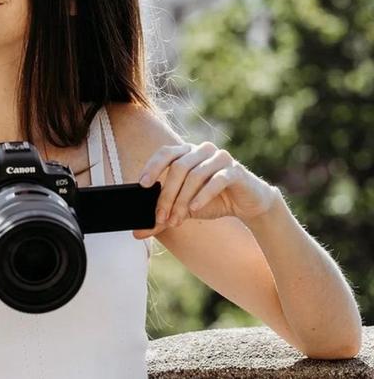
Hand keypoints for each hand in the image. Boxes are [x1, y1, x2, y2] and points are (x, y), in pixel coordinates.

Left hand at [132, 142, 279, 238]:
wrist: (248, 204)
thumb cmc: (213, 201)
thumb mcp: (183, 210)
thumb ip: (162, 218)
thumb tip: (137, 233)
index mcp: (186, 153)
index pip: (165, 153)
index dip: (152, 167)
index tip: (142, 185)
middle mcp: (202, 150)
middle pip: (178, 167)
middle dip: (167, 195)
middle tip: (161, 217)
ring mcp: (219, 157)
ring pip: (195, 175)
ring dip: (183, 200)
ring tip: (177, 219)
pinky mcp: (235, 170)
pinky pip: (216, 180)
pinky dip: (203, 195)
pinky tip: (194, 209)